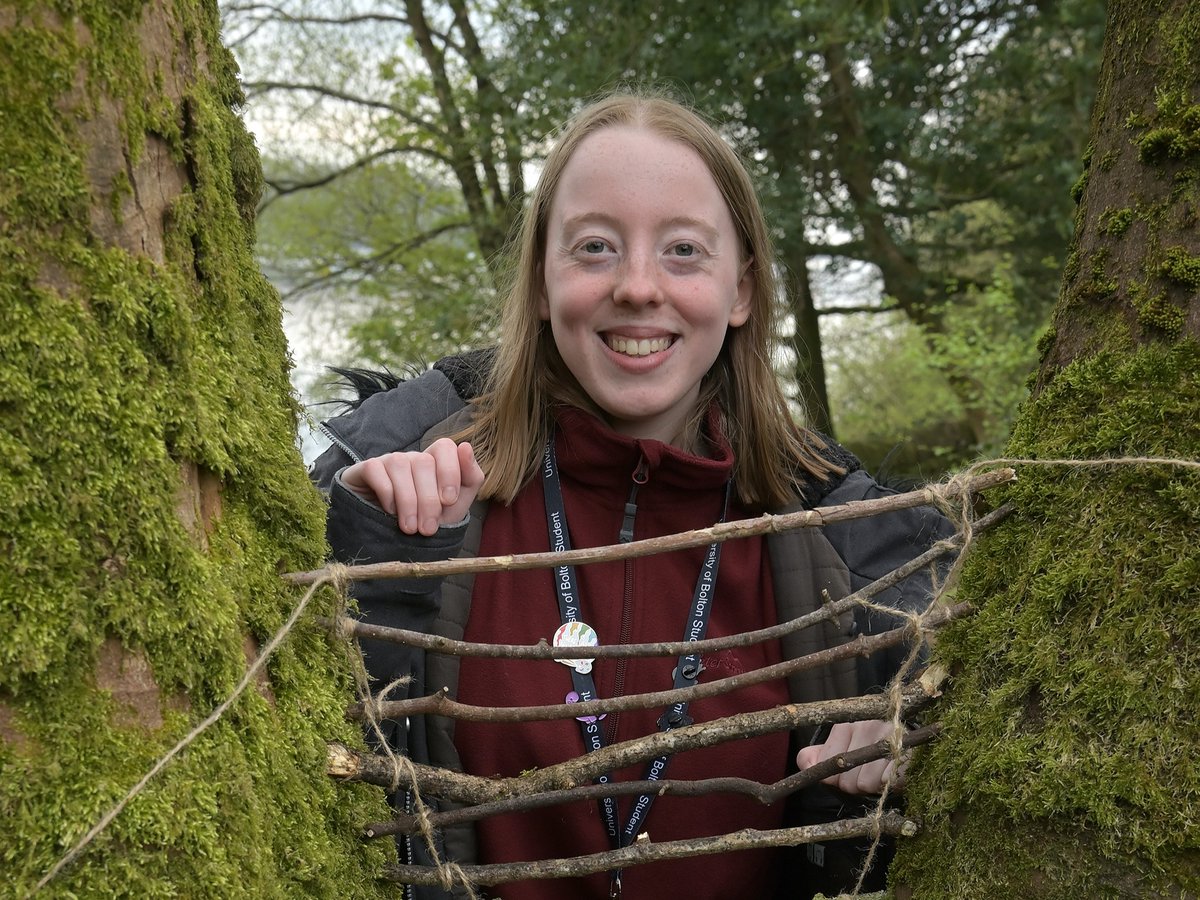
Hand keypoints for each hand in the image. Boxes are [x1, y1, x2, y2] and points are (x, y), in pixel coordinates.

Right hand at [340, 439, 484, 535]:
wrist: (393, 541)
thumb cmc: (427, 520)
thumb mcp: (455, 506)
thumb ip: (470, 478)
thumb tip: (465, 447)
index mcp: (436, 463)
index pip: (445, 447)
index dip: (449, 471)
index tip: (449, 501)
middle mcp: (413, 458)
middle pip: (424, 462)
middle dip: (428, 499)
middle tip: (428, 529)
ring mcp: (389, 461)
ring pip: (400, 464)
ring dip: (408, 500)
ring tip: (410, 528)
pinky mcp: (366, 469)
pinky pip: (376, 470)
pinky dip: (386, 493)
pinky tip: (390, 512)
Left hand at [795, 719, 907, 794]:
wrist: (912, 736)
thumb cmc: (871, 745)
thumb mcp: (842, 745)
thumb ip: (818, 755)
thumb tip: (805, 765)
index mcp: (846, 726)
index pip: (825, 765)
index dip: (834, 778)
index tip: (846, 773)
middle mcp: (866, 727)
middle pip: (845, 781)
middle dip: (855, 784)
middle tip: (867, 774)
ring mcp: (888, 738)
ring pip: (864, 784)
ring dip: (873, 787)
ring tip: (881, 773)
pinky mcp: (908, 752)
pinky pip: (887, 782)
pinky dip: (889, 785)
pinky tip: (893, 774)